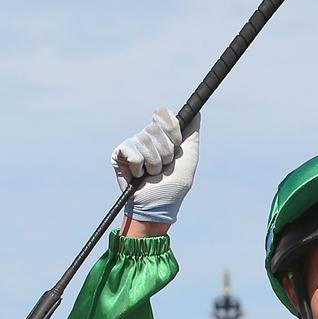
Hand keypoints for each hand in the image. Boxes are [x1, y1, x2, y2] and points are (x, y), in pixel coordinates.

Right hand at [111, 108, 199, 224]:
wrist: (158, 206)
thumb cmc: (173, 186)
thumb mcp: (189, 159)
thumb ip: (192, 135)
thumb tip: (196, 112)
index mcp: (162, 135)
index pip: (163, 113)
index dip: (172, 130)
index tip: (176, 145)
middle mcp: (146, 136)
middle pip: (155, 128)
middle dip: (165, 152)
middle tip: (164, 167)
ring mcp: (132, 144)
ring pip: (145, 141)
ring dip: (154, 164)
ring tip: (152, 174)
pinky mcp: (120, 154)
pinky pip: (133, 152)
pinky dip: (140, 167)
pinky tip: (139, 175)